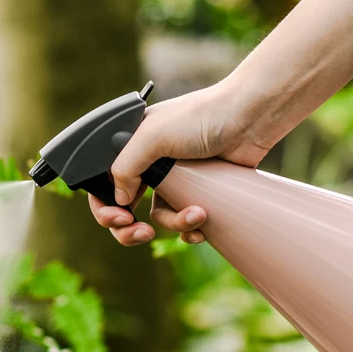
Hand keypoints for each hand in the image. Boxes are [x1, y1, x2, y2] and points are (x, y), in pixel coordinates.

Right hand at [89, 80, 269, 245]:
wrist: (248, 119)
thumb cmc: (201, 117)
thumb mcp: (152, 136)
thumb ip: (125, 167)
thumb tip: (120, 201)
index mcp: (130, 147)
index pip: (104, 184)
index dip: (105, 206)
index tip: (120, 218)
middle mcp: (147, 164)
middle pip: (125, 209)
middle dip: (130, 228)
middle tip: (141, 234)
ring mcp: (172, 180)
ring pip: (158, 218)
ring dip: (175, 223)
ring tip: (197, 215)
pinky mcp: (196, 191)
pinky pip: (183, 221)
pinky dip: (189, 229)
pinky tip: (201, 227)